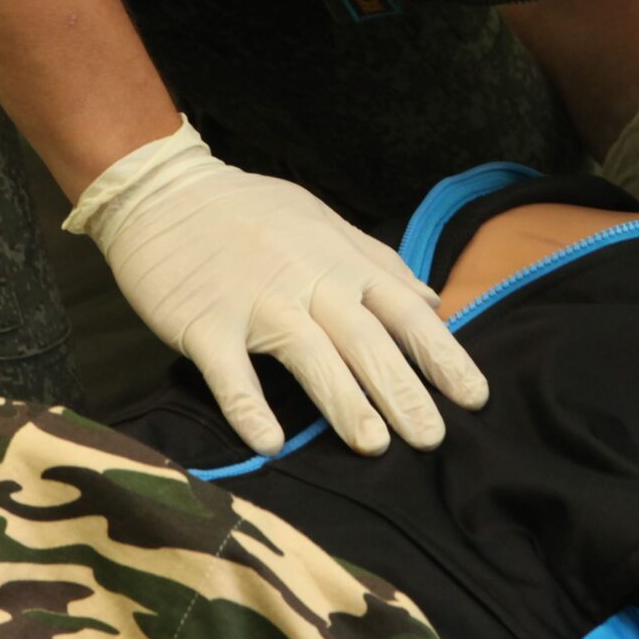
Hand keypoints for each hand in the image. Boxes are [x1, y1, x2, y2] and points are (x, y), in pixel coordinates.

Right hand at [64, 118, 488, 455]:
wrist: (164, 192)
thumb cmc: (250, 212)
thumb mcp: (324, 222)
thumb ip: (378, 264)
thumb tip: (432, 303)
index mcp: (340, 261)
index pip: (404, 312)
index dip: (441, 354)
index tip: (474, 397)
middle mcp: (308, 281)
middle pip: (365, 340)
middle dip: (403, 391)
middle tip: (433, 439)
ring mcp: (255, 301)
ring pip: (308, 354)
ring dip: (342, 401)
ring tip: (373, 445)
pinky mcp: (205, 321)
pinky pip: (230, 370)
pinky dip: (249, 406)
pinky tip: (269, 442)